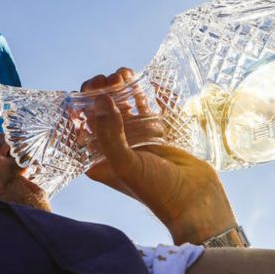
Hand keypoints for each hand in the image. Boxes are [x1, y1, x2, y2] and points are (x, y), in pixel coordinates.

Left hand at [81, 68, 236, 243]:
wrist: (194, 200)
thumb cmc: (156, 189)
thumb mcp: (125, 163)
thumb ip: (109, 133)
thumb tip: (100, 99)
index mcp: (97, 160)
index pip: (80, 126)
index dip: (81, 104)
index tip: (90, 88)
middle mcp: (114, 149)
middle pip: (101, 112)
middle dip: (102, 91)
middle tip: (110, 79)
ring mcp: (136, 140)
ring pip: (123, 107)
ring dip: (121, 88)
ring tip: (124, 73)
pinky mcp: (156, 134)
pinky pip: (146, 108)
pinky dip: (144, 93)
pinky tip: (143, 79)